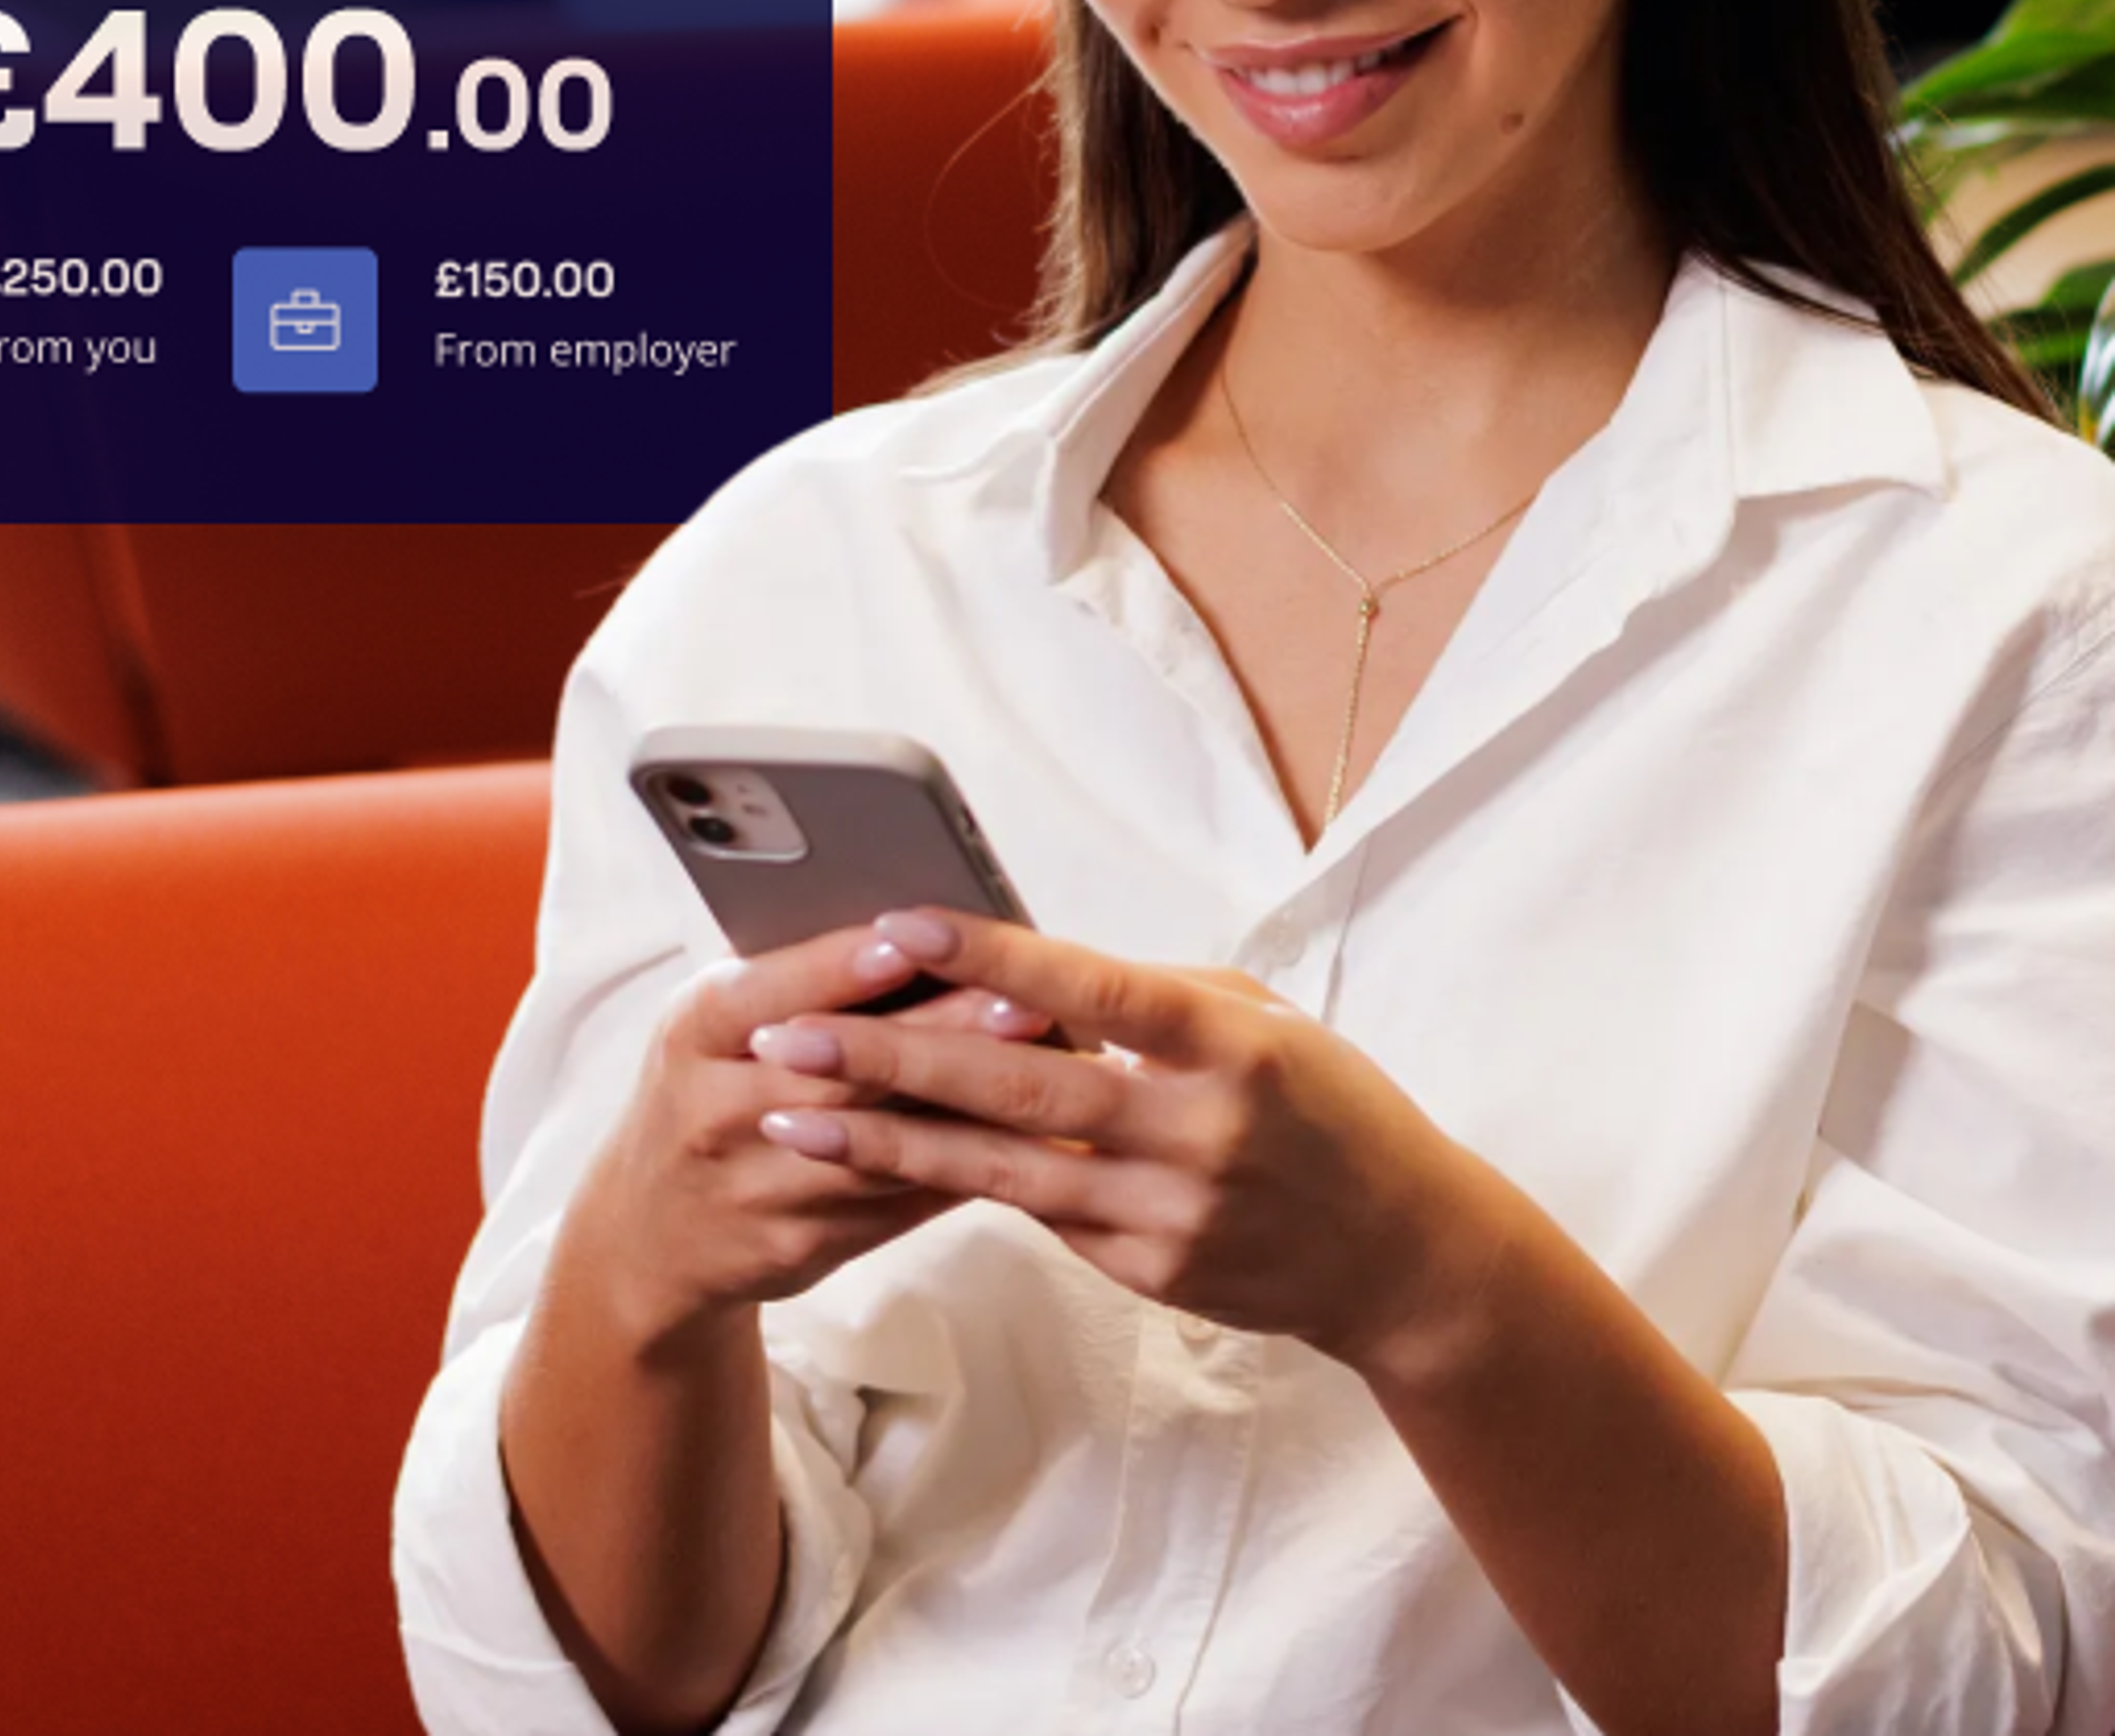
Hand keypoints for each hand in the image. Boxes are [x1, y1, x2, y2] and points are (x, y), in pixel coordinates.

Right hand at [568, 920, 1066, 1350]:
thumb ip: (791, 980)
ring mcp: (760, 1189)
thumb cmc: (705, 1085)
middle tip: (1026, 1000)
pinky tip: (1027, 1135)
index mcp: (694, 1033)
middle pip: (844, 1071)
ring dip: (969, 1108)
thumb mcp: (716, 1020)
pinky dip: (966, 1165)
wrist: (651, 1234)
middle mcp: (718, 1112)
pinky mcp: (803, 1246)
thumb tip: (911, 924)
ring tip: (1048, 1067)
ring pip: (883, 1146)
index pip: (771, 992)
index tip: (912, 937)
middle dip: (940, 1034)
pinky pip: (900, 1203)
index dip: (842, 967)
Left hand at [746, 907, 1507, 1374]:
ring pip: (1002, 1168)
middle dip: (893, 1057)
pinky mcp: (1147, 1271)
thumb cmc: (1325, 1105)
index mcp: (1232, 1045)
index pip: (1093, 989)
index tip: (899, 923)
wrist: (1403, 1256)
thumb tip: (1020, 963)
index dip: (992, 956)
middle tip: (790, 1032)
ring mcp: (1171, 1212)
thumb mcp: (1259, 1020)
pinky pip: (1034, 1212)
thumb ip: (1146, 996)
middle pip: (1023, 1087)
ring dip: (885, 1140)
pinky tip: (871, 1158)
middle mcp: (1199, 1132)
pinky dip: (951, 1180)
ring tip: (790, 1112)